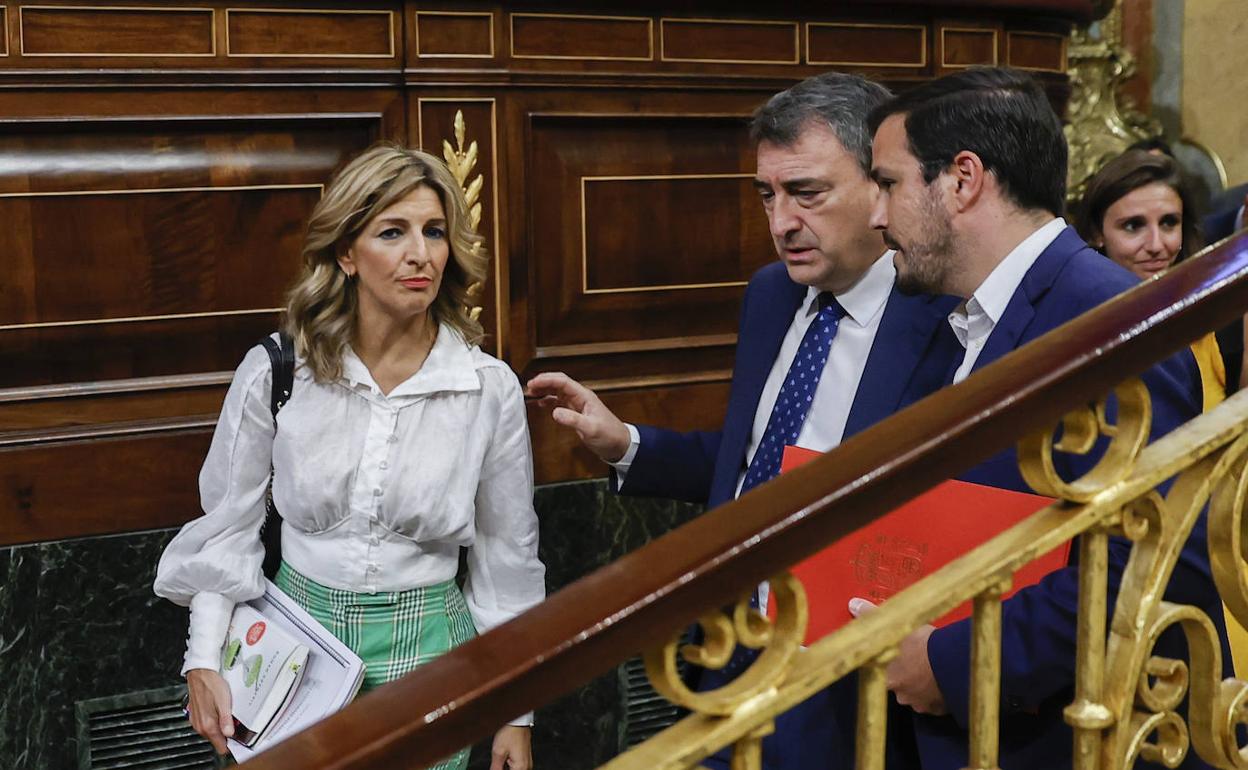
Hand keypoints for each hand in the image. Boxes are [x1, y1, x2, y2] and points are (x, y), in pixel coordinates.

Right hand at [186, 668, 234, 753]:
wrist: (200, 673)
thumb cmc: (212, 684)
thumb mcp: (224, 702)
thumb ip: (226, 720)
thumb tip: (230, 734)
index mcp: (208, 725)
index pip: (220, 747)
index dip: (232, 745)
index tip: (240, 741)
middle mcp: (200, 726)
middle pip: (217, 740)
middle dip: (227, 735)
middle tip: (237, 724)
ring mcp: (197, 721)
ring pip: (212, 732)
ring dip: (221, 727)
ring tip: (229, 716)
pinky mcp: (196, 715)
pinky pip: (208, 724)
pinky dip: (215, 721)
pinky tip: (220, 712)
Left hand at [489, 725, 531, 769]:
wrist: (517, 721)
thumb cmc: (510, 733)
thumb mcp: (498, 752)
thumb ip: (495, 768)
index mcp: (521, 767)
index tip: (496, 769)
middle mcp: (527, 766)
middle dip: (504, 769)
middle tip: (498, 765)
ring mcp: (527, 761)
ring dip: (507, 768)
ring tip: (500, 762)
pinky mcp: (526, 757)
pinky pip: (518, 767)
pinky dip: (511, 767)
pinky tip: (504, 763)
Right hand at [525, 371, 630, 462]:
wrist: (619, 444)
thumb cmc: (609, 435)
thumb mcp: (591, 429)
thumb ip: (573, 420)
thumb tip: (554, 412)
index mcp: (584, 396)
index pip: (562, 381)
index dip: (546, 380)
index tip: (532, 383)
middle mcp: (580, 397)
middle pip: (558, 383)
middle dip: (542, 382)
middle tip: (527, 388)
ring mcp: (577, 404)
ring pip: (557, 391)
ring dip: (544, 390)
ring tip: (530, 394)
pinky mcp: (575, 412)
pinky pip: (559, 402)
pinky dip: (548, 400)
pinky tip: (540, 403)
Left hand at [849, 598, 946, 714]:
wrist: (953, 661)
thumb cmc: (921, 644)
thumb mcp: (894, 625)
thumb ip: (871, 617)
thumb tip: (854, 605)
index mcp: (886, 680)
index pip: (879, 675)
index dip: (886, 665)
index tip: (893, 657)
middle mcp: (902, 696)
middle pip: (899, 686)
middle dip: (905, 674)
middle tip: (915, 658)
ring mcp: (922, 704)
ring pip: (918, 694)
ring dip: (922, 683)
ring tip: (931, 667)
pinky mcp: (940, 709)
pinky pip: (936, 701)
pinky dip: (938, 691)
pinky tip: (942, 677)